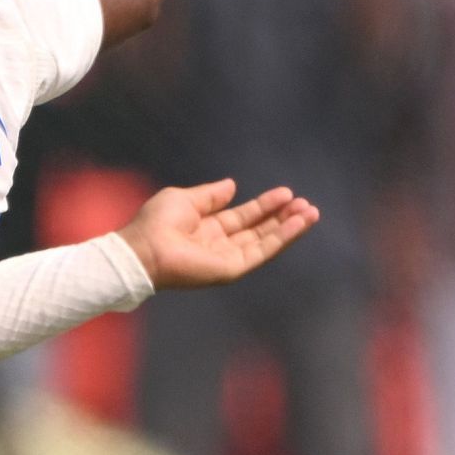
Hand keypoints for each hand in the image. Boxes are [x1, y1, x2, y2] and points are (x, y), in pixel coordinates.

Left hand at [117, 178, 318, 288]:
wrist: (144, 248)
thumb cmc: (156, 222)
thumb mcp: (185, 199)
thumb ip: (211, 195)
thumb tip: (233, 185)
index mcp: (207, 228)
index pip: (243, 217)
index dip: (265, 206)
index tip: (286, 193)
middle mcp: (220, 244)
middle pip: (259, 230)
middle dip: (282, 217)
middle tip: (305, 203)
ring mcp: (227, 258)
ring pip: (266, 242)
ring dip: (289, 227)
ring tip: (310, 212)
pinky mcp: (232, 269)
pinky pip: (262, 252)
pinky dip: (282, 238)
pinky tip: (296, 224)